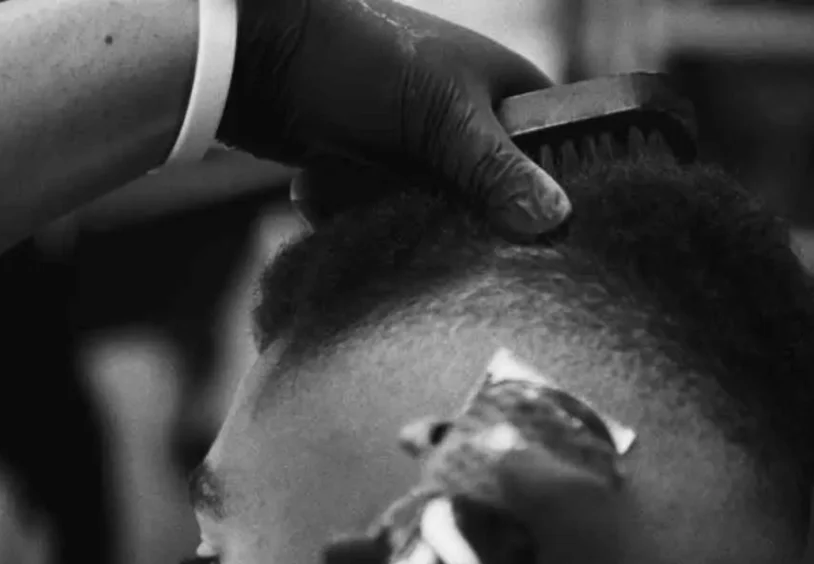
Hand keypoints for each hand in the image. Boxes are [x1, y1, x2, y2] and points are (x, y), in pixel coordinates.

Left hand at [217, 0, 570, 237]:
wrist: (255, 56)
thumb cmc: (358, 59)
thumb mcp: (439, 114)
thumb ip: (495, 168)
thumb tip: (556, 219)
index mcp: (500, 87)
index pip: (556, 147)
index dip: (558, 193)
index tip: (554, 245)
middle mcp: (466, 119)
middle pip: (500, 195)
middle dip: (480, 225)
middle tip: (470, 256)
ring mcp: (421, 149)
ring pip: (446, 213)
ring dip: (422, 229)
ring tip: (401, 234)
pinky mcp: (379, 174)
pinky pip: (397, 215)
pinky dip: (380, 224)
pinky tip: (361, 223)